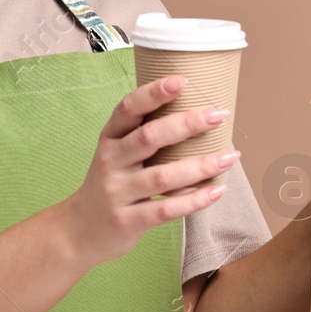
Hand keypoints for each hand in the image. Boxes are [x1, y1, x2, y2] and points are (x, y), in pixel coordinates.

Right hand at [61, 75, 238, 266]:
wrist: (81, 231)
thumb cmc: (110, 184)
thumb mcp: (116, 154)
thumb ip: (144, 135)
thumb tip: (196, 112)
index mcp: (109, 138)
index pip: (128, 108)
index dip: (154, 93)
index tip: (183, 81)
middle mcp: (111, 161)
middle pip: (149, 137)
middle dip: (186, 124)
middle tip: (217, 114)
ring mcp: (117, 192)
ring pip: (163, 175)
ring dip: (200, 165)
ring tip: (229, 156)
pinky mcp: (128, 221)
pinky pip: (165, 209)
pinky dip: (194, 200)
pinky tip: (217, 191)